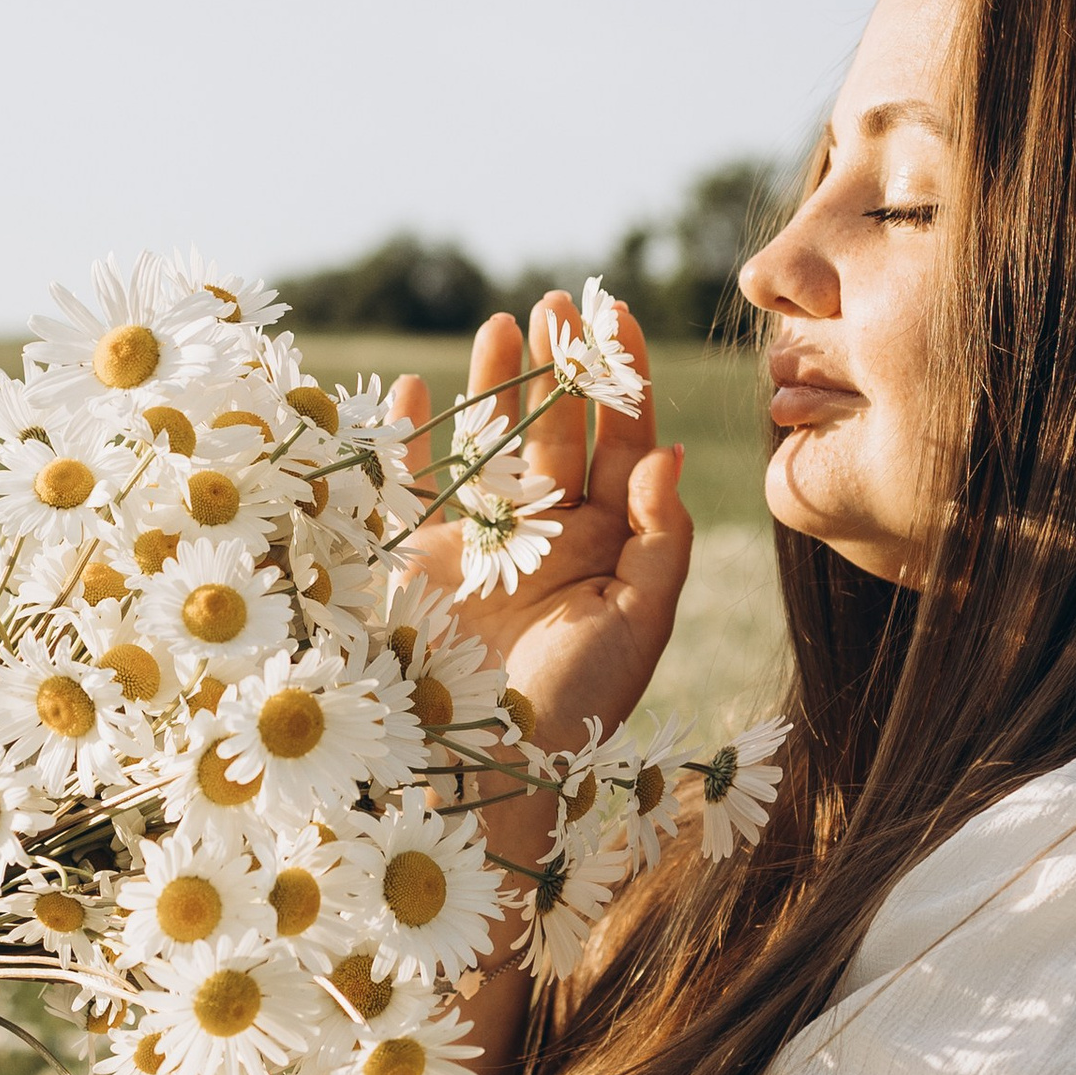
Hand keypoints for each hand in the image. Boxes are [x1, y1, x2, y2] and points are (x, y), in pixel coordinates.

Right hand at [388, 294, 691, 830]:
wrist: (487, 769)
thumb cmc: (574, 709)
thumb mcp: (637, 626)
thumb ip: (660, 541)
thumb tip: (668, 452)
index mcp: (610, 543)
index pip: (626, 444)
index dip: (624, 381)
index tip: (622, 318)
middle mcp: (547, 533)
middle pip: (559, 430)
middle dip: (561, 367)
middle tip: (561, 305)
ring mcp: (481, 540)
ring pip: (490, 442)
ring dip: (496, 385)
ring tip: (505, 324)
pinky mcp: (418, 556)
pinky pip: (409, 483)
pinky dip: (407, 438)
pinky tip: (415, 392)